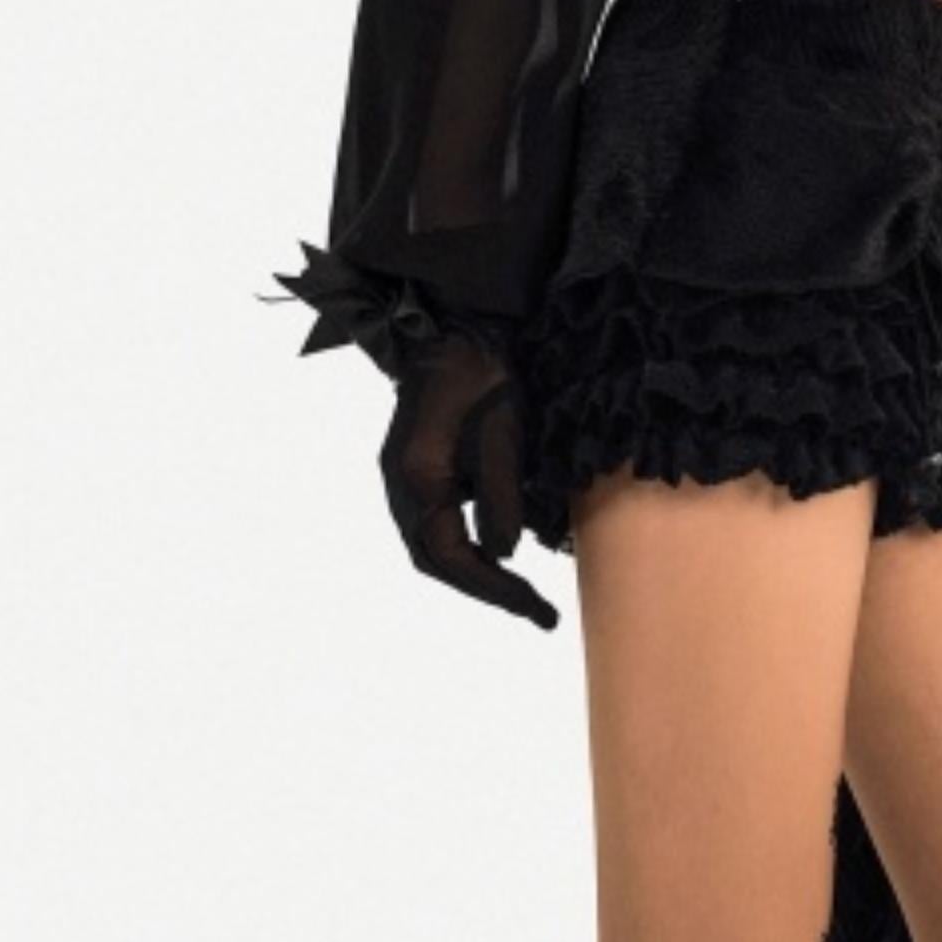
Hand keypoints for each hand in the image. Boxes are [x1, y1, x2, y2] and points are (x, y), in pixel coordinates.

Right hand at [378, 332, 559, 628]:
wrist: (455, 332)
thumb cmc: (484, 376)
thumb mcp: (505, 437)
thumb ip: (502, 499)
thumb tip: (504, 555)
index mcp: (418, 478)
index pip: (453, 557)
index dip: (496, 589)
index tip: (538, 609)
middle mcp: (402, 486)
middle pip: (436, 560)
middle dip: (486, 588)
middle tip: (535, 609)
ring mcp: (404, 479)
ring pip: (434, 547)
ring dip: (476, 573)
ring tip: (523, 593)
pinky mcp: (418, 471)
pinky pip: (438, 525)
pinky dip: (468, 547)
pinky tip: (501, 552)